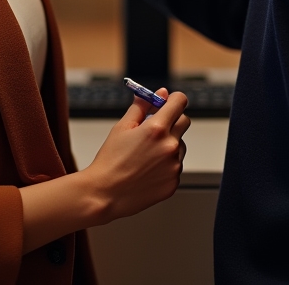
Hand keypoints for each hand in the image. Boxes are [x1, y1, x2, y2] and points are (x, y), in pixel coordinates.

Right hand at [81, 89, 190, 221]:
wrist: (105, 194)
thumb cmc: (110, 161)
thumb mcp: (122, 127)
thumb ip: (143, 106)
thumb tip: (160, 93)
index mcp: (157, 129)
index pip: (180, 102)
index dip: (173, 99)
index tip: (168, 102)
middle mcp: (170, 146)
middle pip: (184, 121)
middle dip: (172, 120)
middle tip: (154, 128)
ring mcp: (173, 166)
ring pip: (180, 145)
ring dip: (169, 144)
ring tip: (146, 154)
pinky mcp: (174, 182)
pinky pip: (176, 165)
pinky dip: (166, 164)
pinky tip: (148, 169)